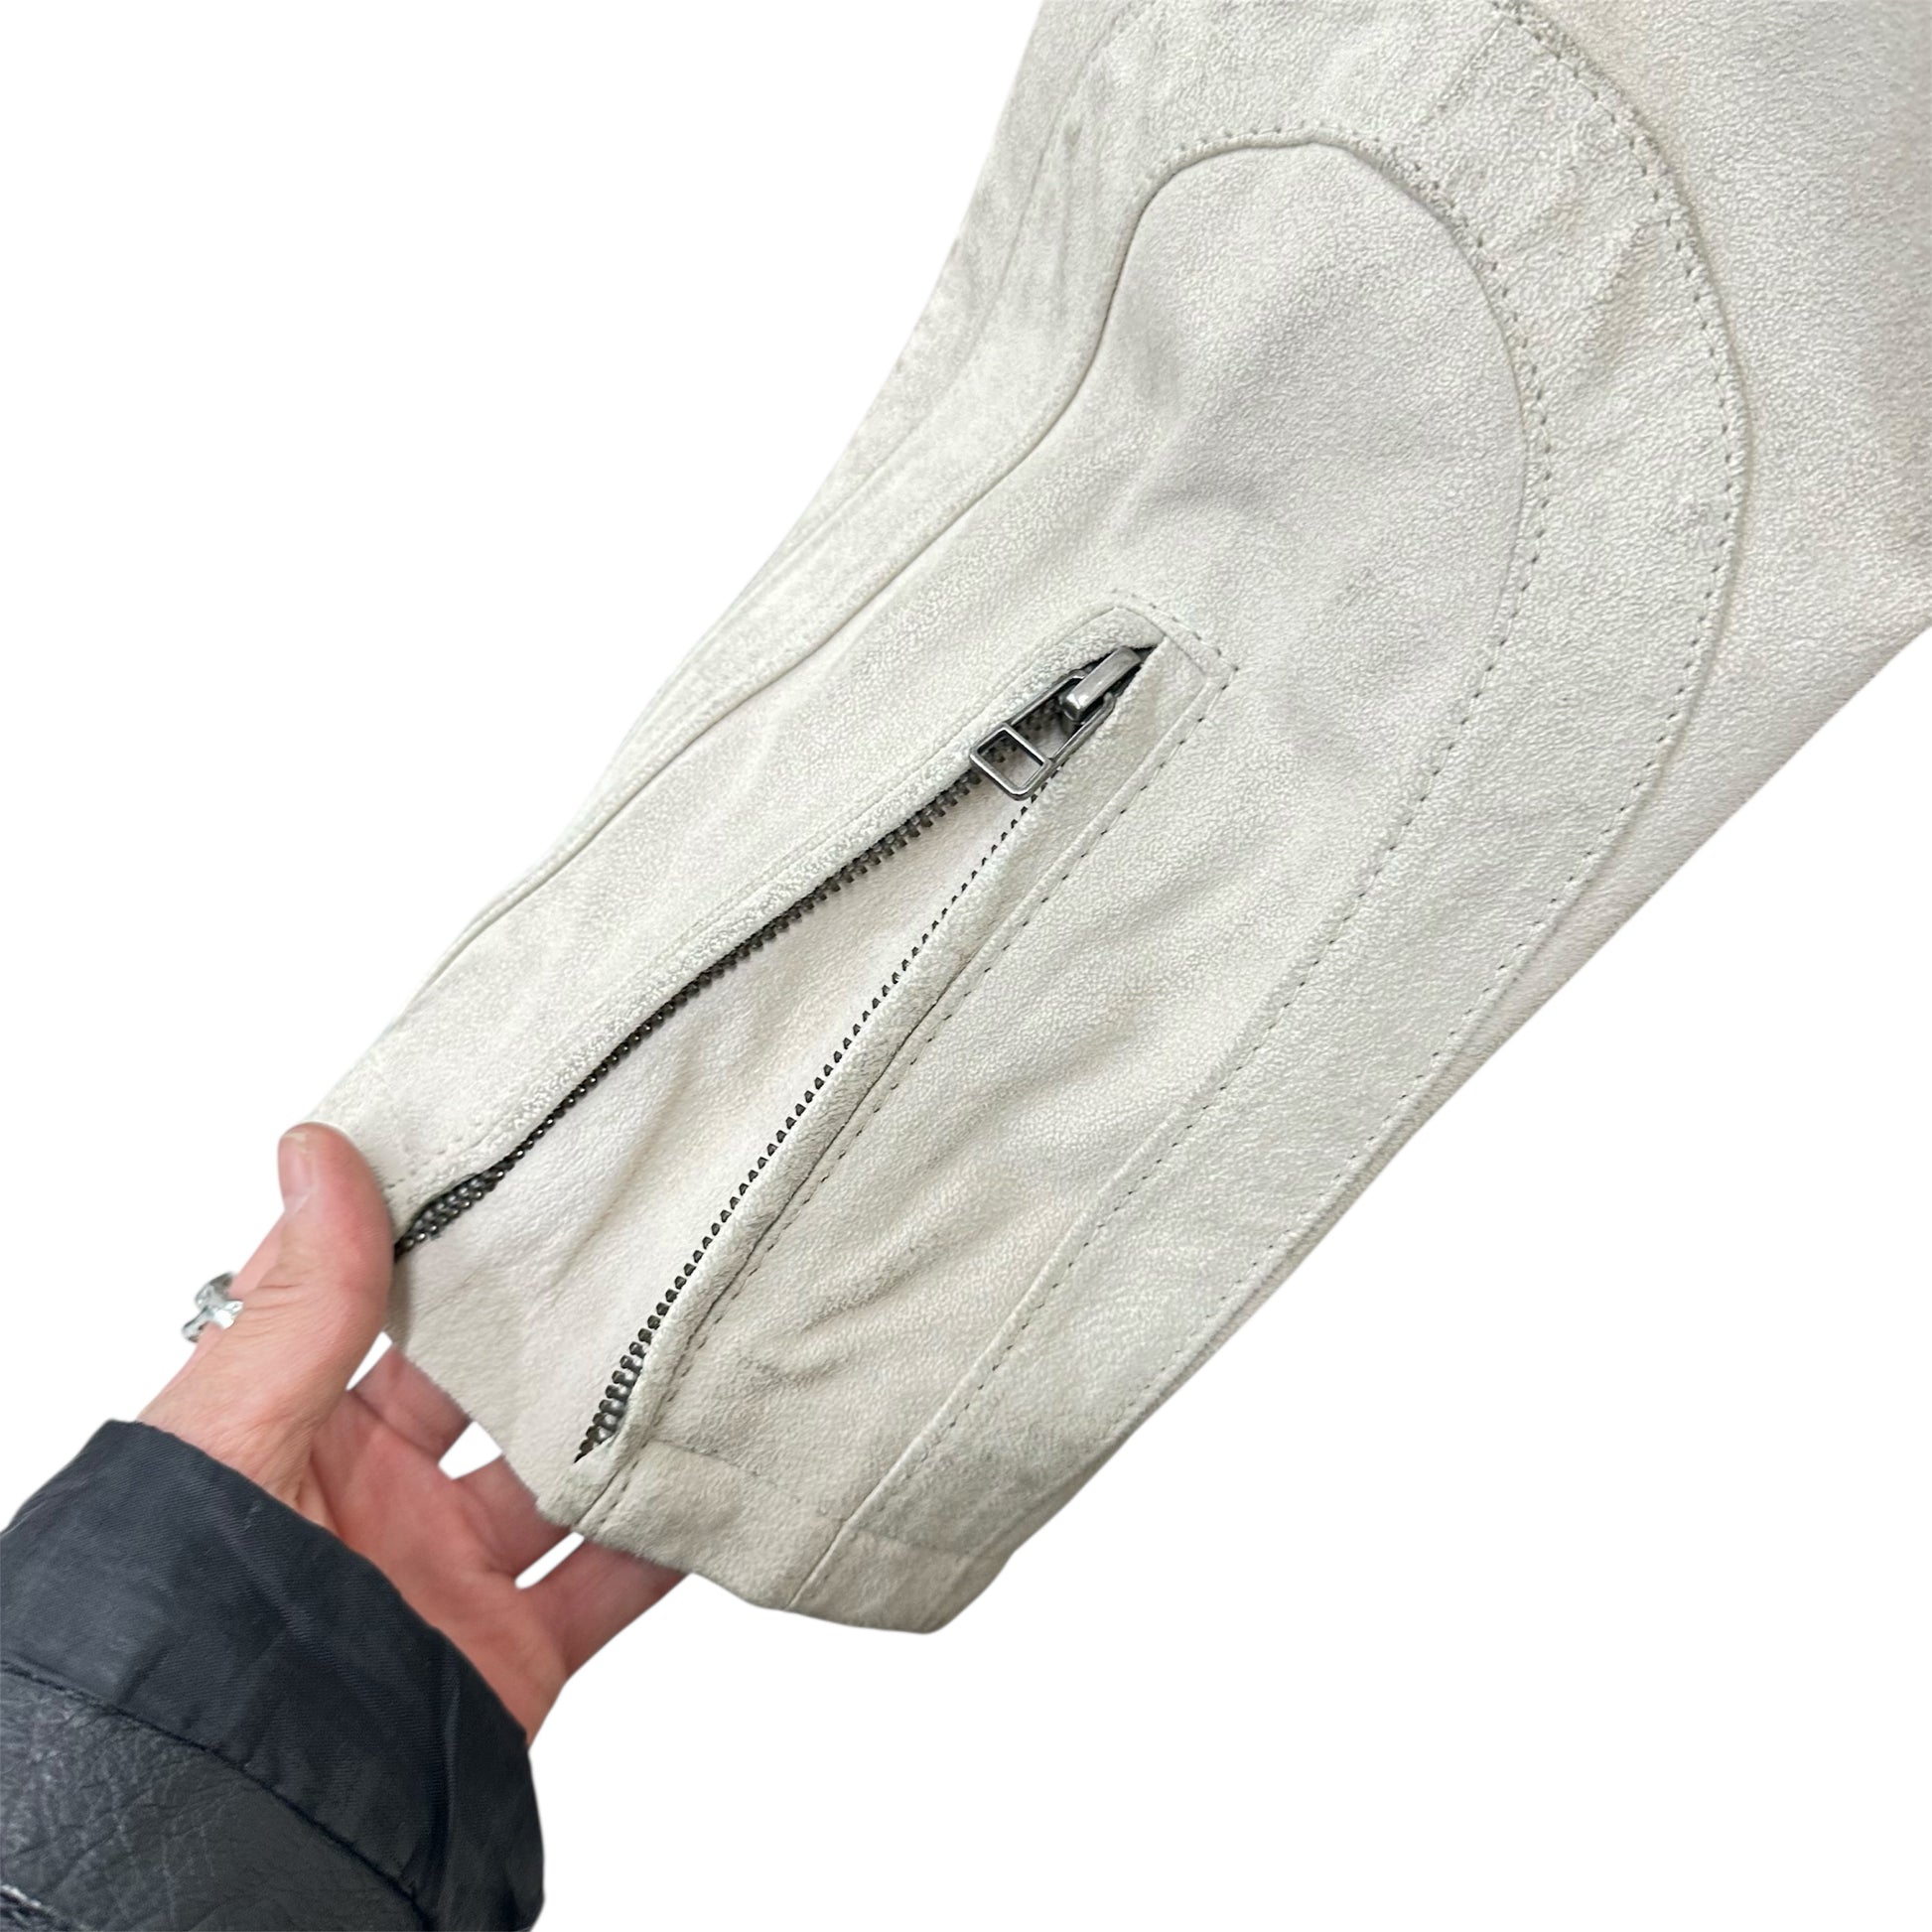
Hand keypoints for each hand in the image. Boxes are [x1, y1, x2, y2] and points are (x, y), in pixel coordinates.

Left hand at [140, 1123, 677, 1736]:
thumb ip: (299, 1303)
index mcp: (297, 1434)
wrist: (234, 1809)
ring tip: (692, 1333)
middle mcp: (378, 1498)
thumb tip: (318, 1149)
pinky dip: (668, 1534)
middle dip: (553, 1320)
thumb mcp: (231, 1435)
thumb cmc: (187, 1611)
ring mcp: (448, 1575)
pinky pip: (612, 1580)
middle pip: (492, 1385)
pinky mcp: (510, 1653)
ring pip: (564, 1474)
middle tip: (630, 1234)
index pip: (377, 1308)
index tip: (511, 1161)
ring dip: (622, 1419)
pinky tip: (713, 1466)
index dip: (434, 1238)